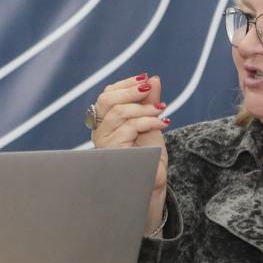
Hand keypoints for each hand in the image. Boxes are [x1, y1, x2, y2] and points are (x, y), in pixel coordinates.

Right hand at [87, 73, 168, 235]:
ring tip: (162, 111)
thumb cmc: (149, 157)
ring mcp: (104, 142)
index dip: (124, 84)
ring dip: (144, 108)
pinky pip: (129, 127)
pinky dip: (148, 121)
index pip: (107, 96)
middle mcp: (100, 131)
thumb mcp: (152, 123)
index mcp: (106, 123)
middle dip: (130, 90)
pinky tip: (163, 122)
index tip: (146, 78)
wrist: (152, 183)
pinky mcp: (113, 151)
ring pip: (118, 112)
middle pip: (106, 100)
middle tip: (149, 89)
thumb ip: (150, 102)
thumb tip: (153, 79)